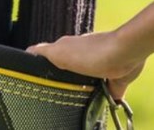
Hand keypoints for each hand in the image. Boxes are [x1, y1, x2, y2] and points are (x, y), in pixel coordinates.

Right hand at [27, 31, 144, 99]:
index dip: (44, 65)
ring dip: (84, 91)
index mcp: (68, 48)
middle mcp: (83, 56)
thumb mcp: (59, 52)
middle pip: (69, 71)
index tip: (37, 78)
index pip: (51, 55)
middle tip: (58, 94)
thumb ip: (43, 52)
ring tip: (77, 102)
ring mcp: (99, 67)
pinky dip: (105, 99)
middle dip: (64, 82)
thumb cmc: (91, 52)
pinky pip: (108, 93)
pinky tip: (99, 106)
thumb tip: (28, 51)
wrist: (125, 53)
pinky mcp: (115, 80)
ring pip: (87, 83)